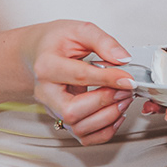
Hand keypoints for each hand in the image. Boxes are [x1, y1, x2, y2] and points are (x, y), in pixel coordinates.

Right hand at [19, 20, 136, 144]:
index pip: (79, 76)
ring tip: (123, 99)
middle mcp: (45, 92)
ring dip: (107, 118)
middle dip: (104, 102)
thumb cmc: (56, 41)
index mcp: (46, 65)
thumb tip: (123, 59)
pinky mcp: (62, 118)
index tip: (128, 78)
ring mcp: (53, 108)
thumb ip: (103, 41)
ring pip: (78, 128)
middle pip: (72, 111)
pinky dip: (104, 132)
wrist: (38, 52)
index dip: (107, 78)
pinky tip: (116, 115)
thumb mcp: (79, 30)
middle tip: (125, 90)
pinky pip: (83, 137)